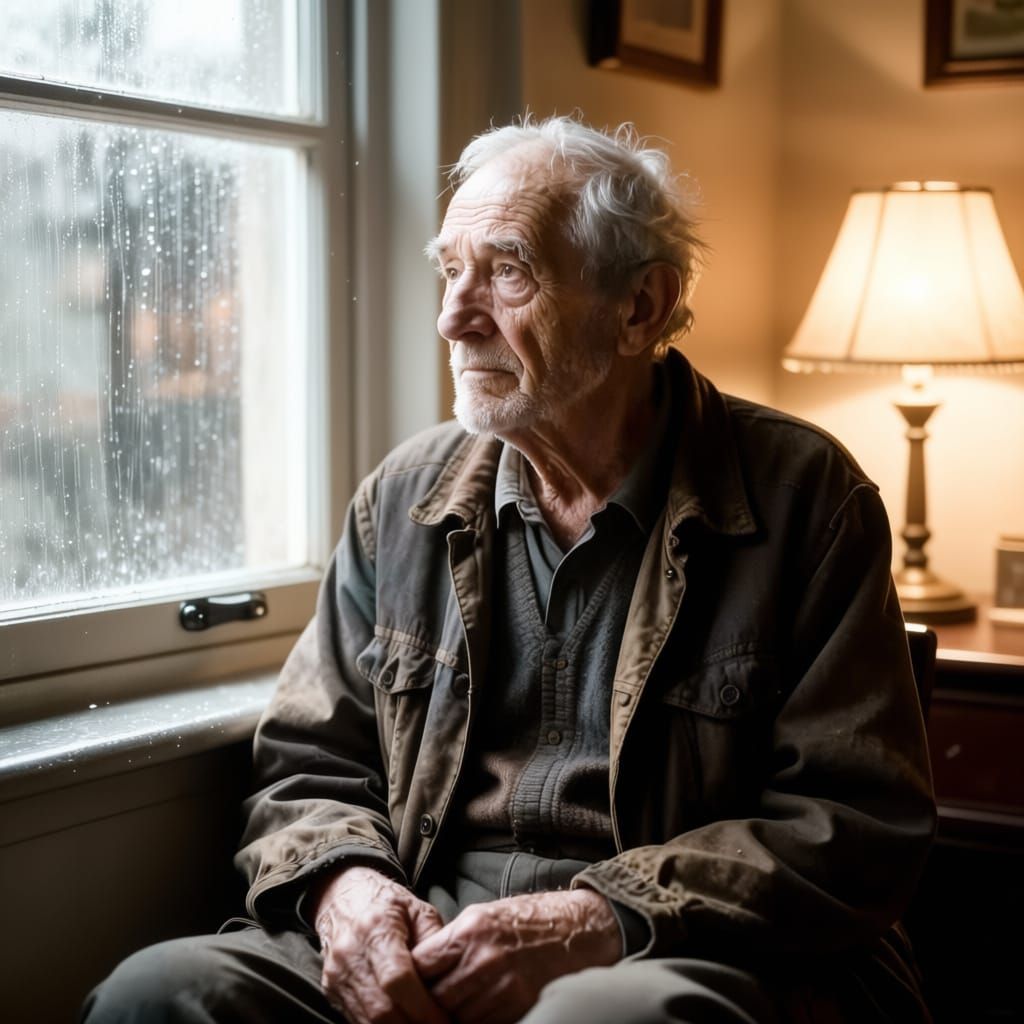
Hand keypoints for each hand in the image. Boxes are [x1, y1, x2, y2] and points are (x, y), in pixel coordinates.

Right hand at [313, 865, 448, 1023]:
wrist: (343, 898)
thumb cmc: (388, 904)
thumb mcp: (418, 910)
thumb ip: (435, 940)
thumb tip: (453, 974)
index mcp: (376, 928)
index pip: (397, 978)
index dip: (422, 1006)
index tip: (444, 1020)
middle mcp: (351, 954)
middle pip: (381, 1009)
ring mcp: (337, 976)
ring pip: (368, 1021)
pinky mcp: (331, 991)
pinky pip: (357, 1021)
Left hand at [410, 889, 620, 1023]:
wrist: (576, 930)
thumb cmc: (527, 921)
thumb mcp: (482, 917)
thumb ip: (451, 943)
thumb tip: (419, 967)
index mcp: (469, 931)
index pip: (419, 965)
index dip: (410, 979)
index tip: (405, 986)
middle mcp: (482, 960)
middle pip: (434, 998)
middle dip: (427, 1004)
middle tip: (424, 1005)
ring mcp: (502, 987)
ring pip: (456, 1018)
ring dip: (450, 1018)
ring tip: (450, 1011)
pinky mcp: (518, 1007)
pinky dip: (475, 1023)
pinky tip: (475, 1015)